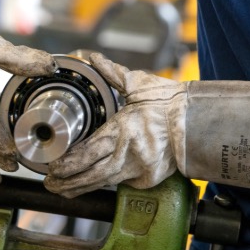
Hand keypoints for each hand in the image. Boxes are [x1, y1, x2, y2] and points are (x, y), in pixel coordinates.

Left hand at [44, 53, 186, 197]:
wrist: (199, 122)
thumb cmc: (170, 103)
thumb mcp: (140, 84)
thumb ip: (112, 73)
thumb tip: (92, 58)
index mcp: (122, 129)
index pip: (87, 152)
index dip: (67, 163)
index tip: (53, 167)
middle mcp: (128, 153)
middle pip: (91, 173)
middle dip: (67, 181)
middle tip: (50, 184)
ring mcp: (139, 168)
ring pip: (103, 183)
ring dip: (81, 188)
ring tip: (63, 191)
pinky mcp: (149, 179)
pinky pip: (122, 184)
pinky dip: (105, 185)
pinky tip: (89, 186)